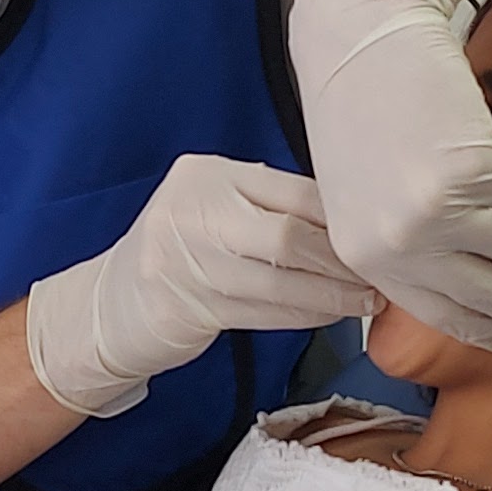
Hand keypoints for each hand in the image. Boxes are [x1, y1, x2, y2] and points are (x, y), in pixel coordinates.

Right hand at [24, 153, 368, 423]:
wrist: (110, 305)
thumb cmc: (180, 254)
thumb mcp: (213, 209)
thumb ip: (265, 205)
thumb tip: (348, 218)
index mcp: (207, 175)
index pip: (291, 189)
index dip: (342, 216)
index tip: (379, 233)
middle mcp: (194, 210)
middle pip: (288, 234)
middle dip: (341, 259)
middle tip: (381, 273)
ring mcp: (188, 260)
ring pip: (280, 279)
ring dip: (331, 294)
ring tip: (366, 300)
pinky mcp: (189, 307)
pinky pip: (264, 312)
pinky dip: (304, 315)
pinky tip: (330, 315)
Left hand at [289, 0, 491, 353]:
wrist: (361, 35)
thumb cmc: (354, 100)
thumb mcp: (359, 189)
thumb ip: (395, 238)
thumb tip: (442, 272)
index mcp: (364, 251)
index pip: (435, 310)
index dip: (482, 328)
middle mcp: (396, 243)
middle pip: (481, 295)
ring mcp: (434, 214)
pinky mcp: (471, 176)